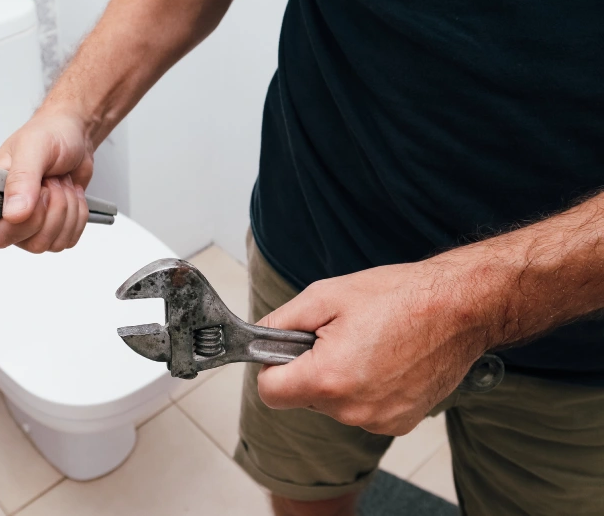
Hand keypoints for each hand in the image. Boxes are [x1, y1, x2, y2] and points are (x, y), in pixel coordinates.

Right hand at [0, 109, 94, 252]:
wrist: (74, 135)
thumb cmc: (49, 134)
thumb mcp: (34, 148)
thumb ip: (21, 179)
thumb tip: (13, 213)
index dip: (24, 221)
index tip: (39, 191)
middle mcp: (8, 214)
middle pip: (31, 243)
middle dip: (52, 210)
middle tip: (51, 183)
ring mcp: (31, 224)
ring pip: (53, 243)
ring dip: (67, 211)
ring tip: (60, 185)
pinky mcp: (53, 227)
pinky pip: (69, 239)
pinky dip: (78, 215)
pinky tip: (70, 195)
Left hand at [255, 258, 489, 435]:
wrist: (459, 308)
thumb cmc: (397, 297)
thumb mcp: (324, 296)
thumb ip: (280, 322)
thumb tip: (259, 337)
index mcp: (328, 379)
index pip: (270, 393)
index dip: (271, 368)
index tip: (286, 350)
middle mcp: (352, 410)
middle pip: (303, 398)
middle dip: (309, 369)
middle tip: (337, 337)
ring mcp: (378, 420)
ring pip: (333, 405)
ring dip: (338, 380)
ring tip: (367, 345)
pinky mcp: (399, 423)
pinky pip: (362, 410)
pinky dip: (365, 390)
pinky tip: (386, 361)